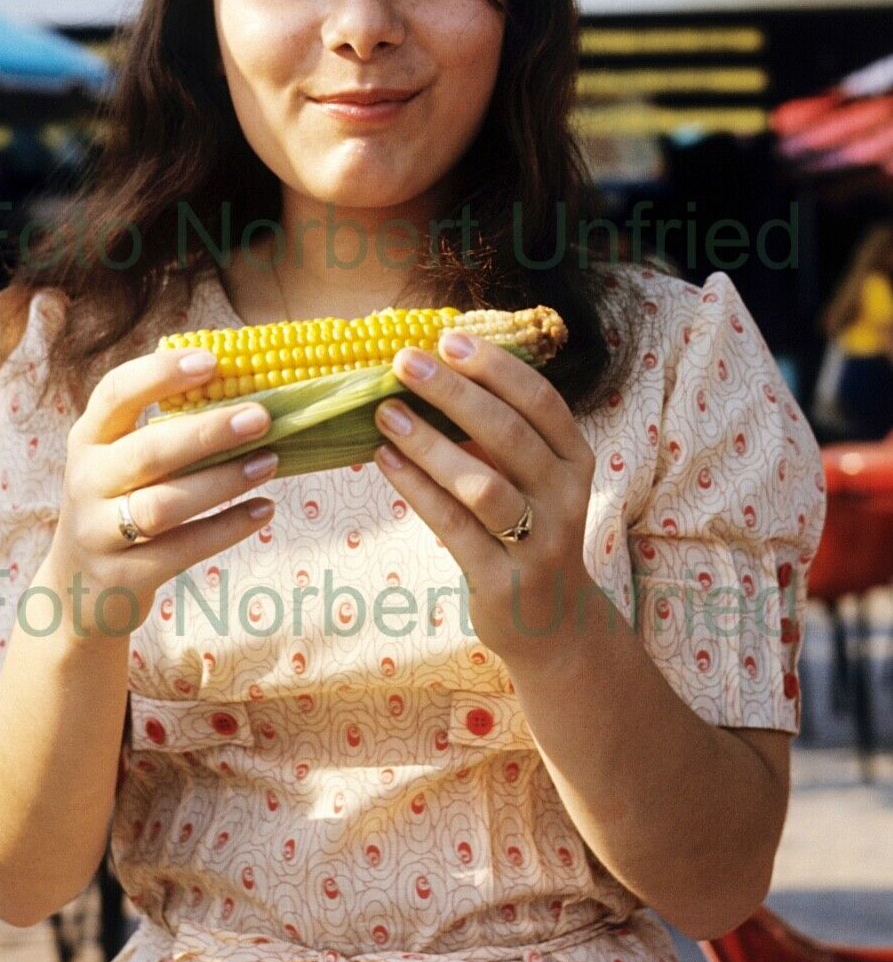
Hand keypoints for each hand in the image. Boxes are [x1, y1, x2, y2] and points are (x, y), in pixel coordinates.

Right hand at [47, 347, 279, 631]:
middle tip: (261, 418)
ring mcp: (99, 532)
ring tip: (269, 462)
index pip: (115, 394)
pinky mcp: (122, 577)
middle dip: (208, 432)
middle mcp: (86, 481)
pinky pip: (181, 549)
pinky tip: (263, 510)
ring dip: (222, 482)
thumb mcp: (121, 462)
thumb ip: (164, 430)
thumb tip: (245, 394)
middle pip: (147, 452)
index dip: (160, 373)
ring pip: (163, 506)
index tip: (212, 360)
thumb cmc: (119, 505)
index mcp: (88, 439)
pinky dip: (226, 528)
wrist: (77, 590)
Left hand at [372, 329, 595, 664]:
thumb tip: (430, 368)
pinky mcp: (505, 581)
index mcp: (575, 460)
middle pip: (509, 434)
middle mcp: (566, 498)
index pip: (541, 401)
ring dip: (430, 444)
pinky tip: (385, 460)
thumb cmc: (526, 529)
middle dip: (454, 392)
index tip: (446, 338)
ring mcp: (540, 543)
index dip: (495, 367)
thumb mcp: (531, 478)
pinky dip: (416, 489)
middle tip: (404, 362)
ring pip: (482, 485)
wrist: (552, 623)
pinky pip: (454, 527)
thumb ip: (496, 432)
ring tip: (386, 414)